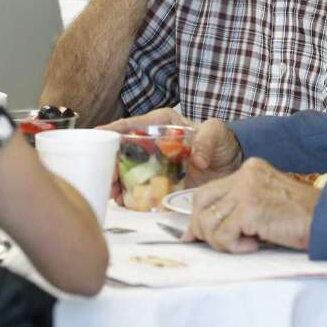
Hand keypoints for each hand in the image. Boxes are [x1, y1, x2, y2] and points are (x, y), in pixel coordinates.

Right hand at [99, 108, 242, 201]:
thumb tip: (198, 159)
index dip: (110, 131)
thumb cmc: (222, 142)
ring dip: (116, 182)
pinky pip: (139, 188)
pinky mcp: (158, 182)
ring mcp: (153, 163)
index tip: (95, 137)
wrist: (231, 164)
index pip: (130, 125)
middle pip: (122, 151)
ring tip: (112, 194)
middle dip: (109, 163)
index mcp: (161, 124)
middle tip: (106, 178)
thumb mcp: (216, 133)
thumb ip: (206, 141)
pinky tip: (125, 203)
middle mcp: (152, 142)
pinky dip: (130, 196)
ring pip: (126, 171)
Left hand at [186, 158, 320, 252]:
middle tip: (213, 245)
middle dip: (201, 228)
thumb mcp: (265, 203)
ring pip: (209, 220)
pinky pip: (223, 234)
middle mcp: (245, 174)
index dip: (200, 215)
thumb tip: (203, 230)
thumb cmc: (300, 218)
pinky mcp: (250, 207)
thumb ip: (239, 208)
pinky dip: (234, 246)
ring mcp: (246, 189)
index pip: (209, 190)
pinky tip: (253, 246)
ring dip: (221, 241)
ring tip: (245, 245)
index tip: (197, 235)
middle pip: (201, 201)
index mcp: (250, 169)